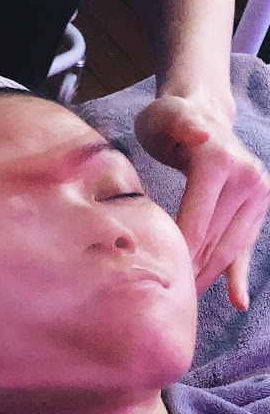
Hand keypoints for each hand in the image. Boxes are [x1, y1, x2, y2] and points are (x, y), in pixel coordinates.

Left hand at [134, 94, 269, 310]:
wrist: (202, 111)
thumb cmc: (170, 119)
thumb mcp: (165, 117)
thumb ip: (179, 126)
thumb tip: (201, 133)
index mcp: (218, 163)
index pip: (194, 224)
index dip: (177, 256)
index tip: (154, 282)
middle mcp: (245, 178)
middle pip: (212, 242)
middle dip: (189, 273)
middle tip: (164, 302)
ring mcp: (257, 193)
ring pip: (228, 249)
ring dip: (207, 277)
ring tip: (184, 302)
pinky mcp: (258, 206)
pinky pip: (245, 246)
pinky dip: (238, 275)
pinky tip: (237, 302)